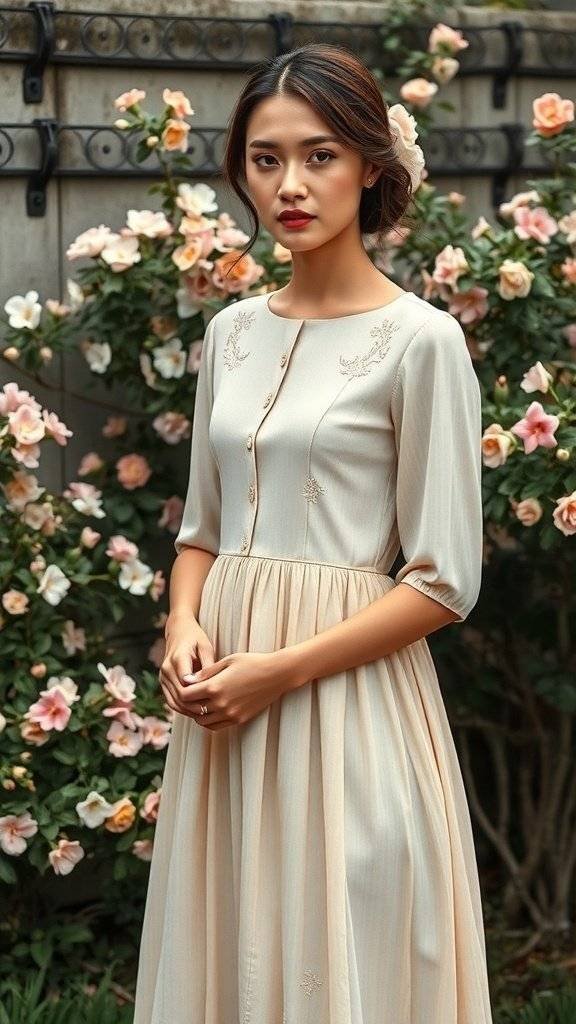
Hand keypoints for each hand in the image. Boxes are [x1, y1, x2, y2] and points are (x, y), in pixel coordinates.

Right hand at [158, 614, 216, 720]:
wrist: (178, 631)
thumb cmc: (196, 638)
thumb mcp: (206, 647)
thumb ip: (208, 666)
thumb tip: (210, 685)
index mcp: (178, 658)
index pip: (186, 684)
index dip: (199, 695)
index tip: (213, 700)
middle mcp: (167, 669)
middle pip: (179, 695)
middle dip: (195, 706)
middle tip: (213, 712)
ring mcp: (162, 676)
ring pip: (174, 701)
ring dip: (188, 710)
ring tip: (205, 715)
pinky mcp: (163, 682)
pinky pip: (171, 700)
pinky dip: (182, 708)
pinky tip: (195, 712)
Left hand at [177, 649, 300, 730]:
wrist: (277, 674)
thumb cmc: (252, 662)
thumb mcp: (227, 662)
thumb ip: (206, 673)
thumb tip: (187, 680)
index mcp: (214, 687)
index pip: (186, 695)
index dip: (183, 690)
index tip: (186, 684)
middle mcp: (220, 703)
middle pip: (192, 709)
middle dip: (189, 702)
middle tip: (190, 694)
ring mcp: (230, 714)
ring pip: (202, 721)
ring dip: (197, 713)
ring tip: (200, 702)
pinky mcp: (238, 719)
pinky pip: (215, 726)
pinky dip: (209, 720)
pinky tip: (211, 710)